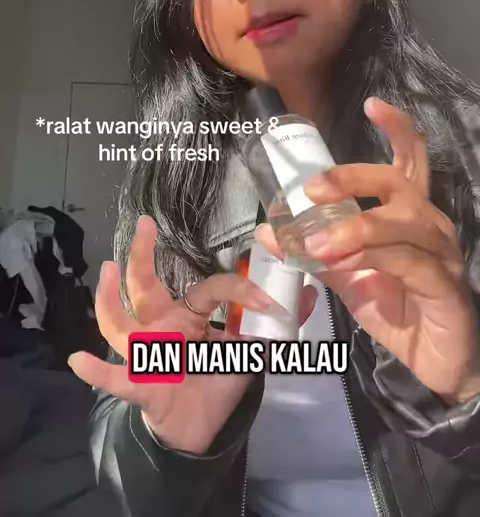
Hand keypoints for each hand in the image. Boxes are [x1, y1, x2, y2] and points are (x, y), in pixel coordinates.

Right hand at [68, 216, 315, 454]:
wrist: (197, 428)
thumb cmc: (216, 380)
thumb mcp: (249, 352)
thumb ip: (275, 326)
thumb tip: (310, 292)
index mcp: (191, 314)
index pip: (211, 288)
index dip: (242, 290)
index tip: (274, 302)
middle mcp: (163, 325)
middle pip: (147, 286)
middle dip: (142, 255)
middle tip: (143, 225)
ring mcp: (146, 352)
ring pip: (121, 322)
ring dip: (110, 299)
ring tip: (106, 272)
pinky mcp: (139, 384)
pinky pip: (115, 378)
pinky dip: (96, 370)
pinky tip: (79, 359)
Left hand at [258, 98, 479, 403]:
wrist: (430, 363)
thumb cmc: (393, 309)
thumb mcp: (345, 275)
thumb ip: (312, 251)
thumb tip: (267, 230)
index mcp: (407, 215)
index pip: (408, 161)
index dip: (397, 130)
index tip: (372, 103)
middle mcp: (429, 224)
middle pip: (398, 182)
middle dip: (354, 178)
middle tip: (313, 189)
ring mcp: (442, 252)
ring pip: (403, 220)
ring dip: (355, 227)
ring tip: (317, 242)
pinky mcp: (445, 284)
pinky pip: (409, 260)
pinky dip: (373, 257)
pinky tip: (347, 263)